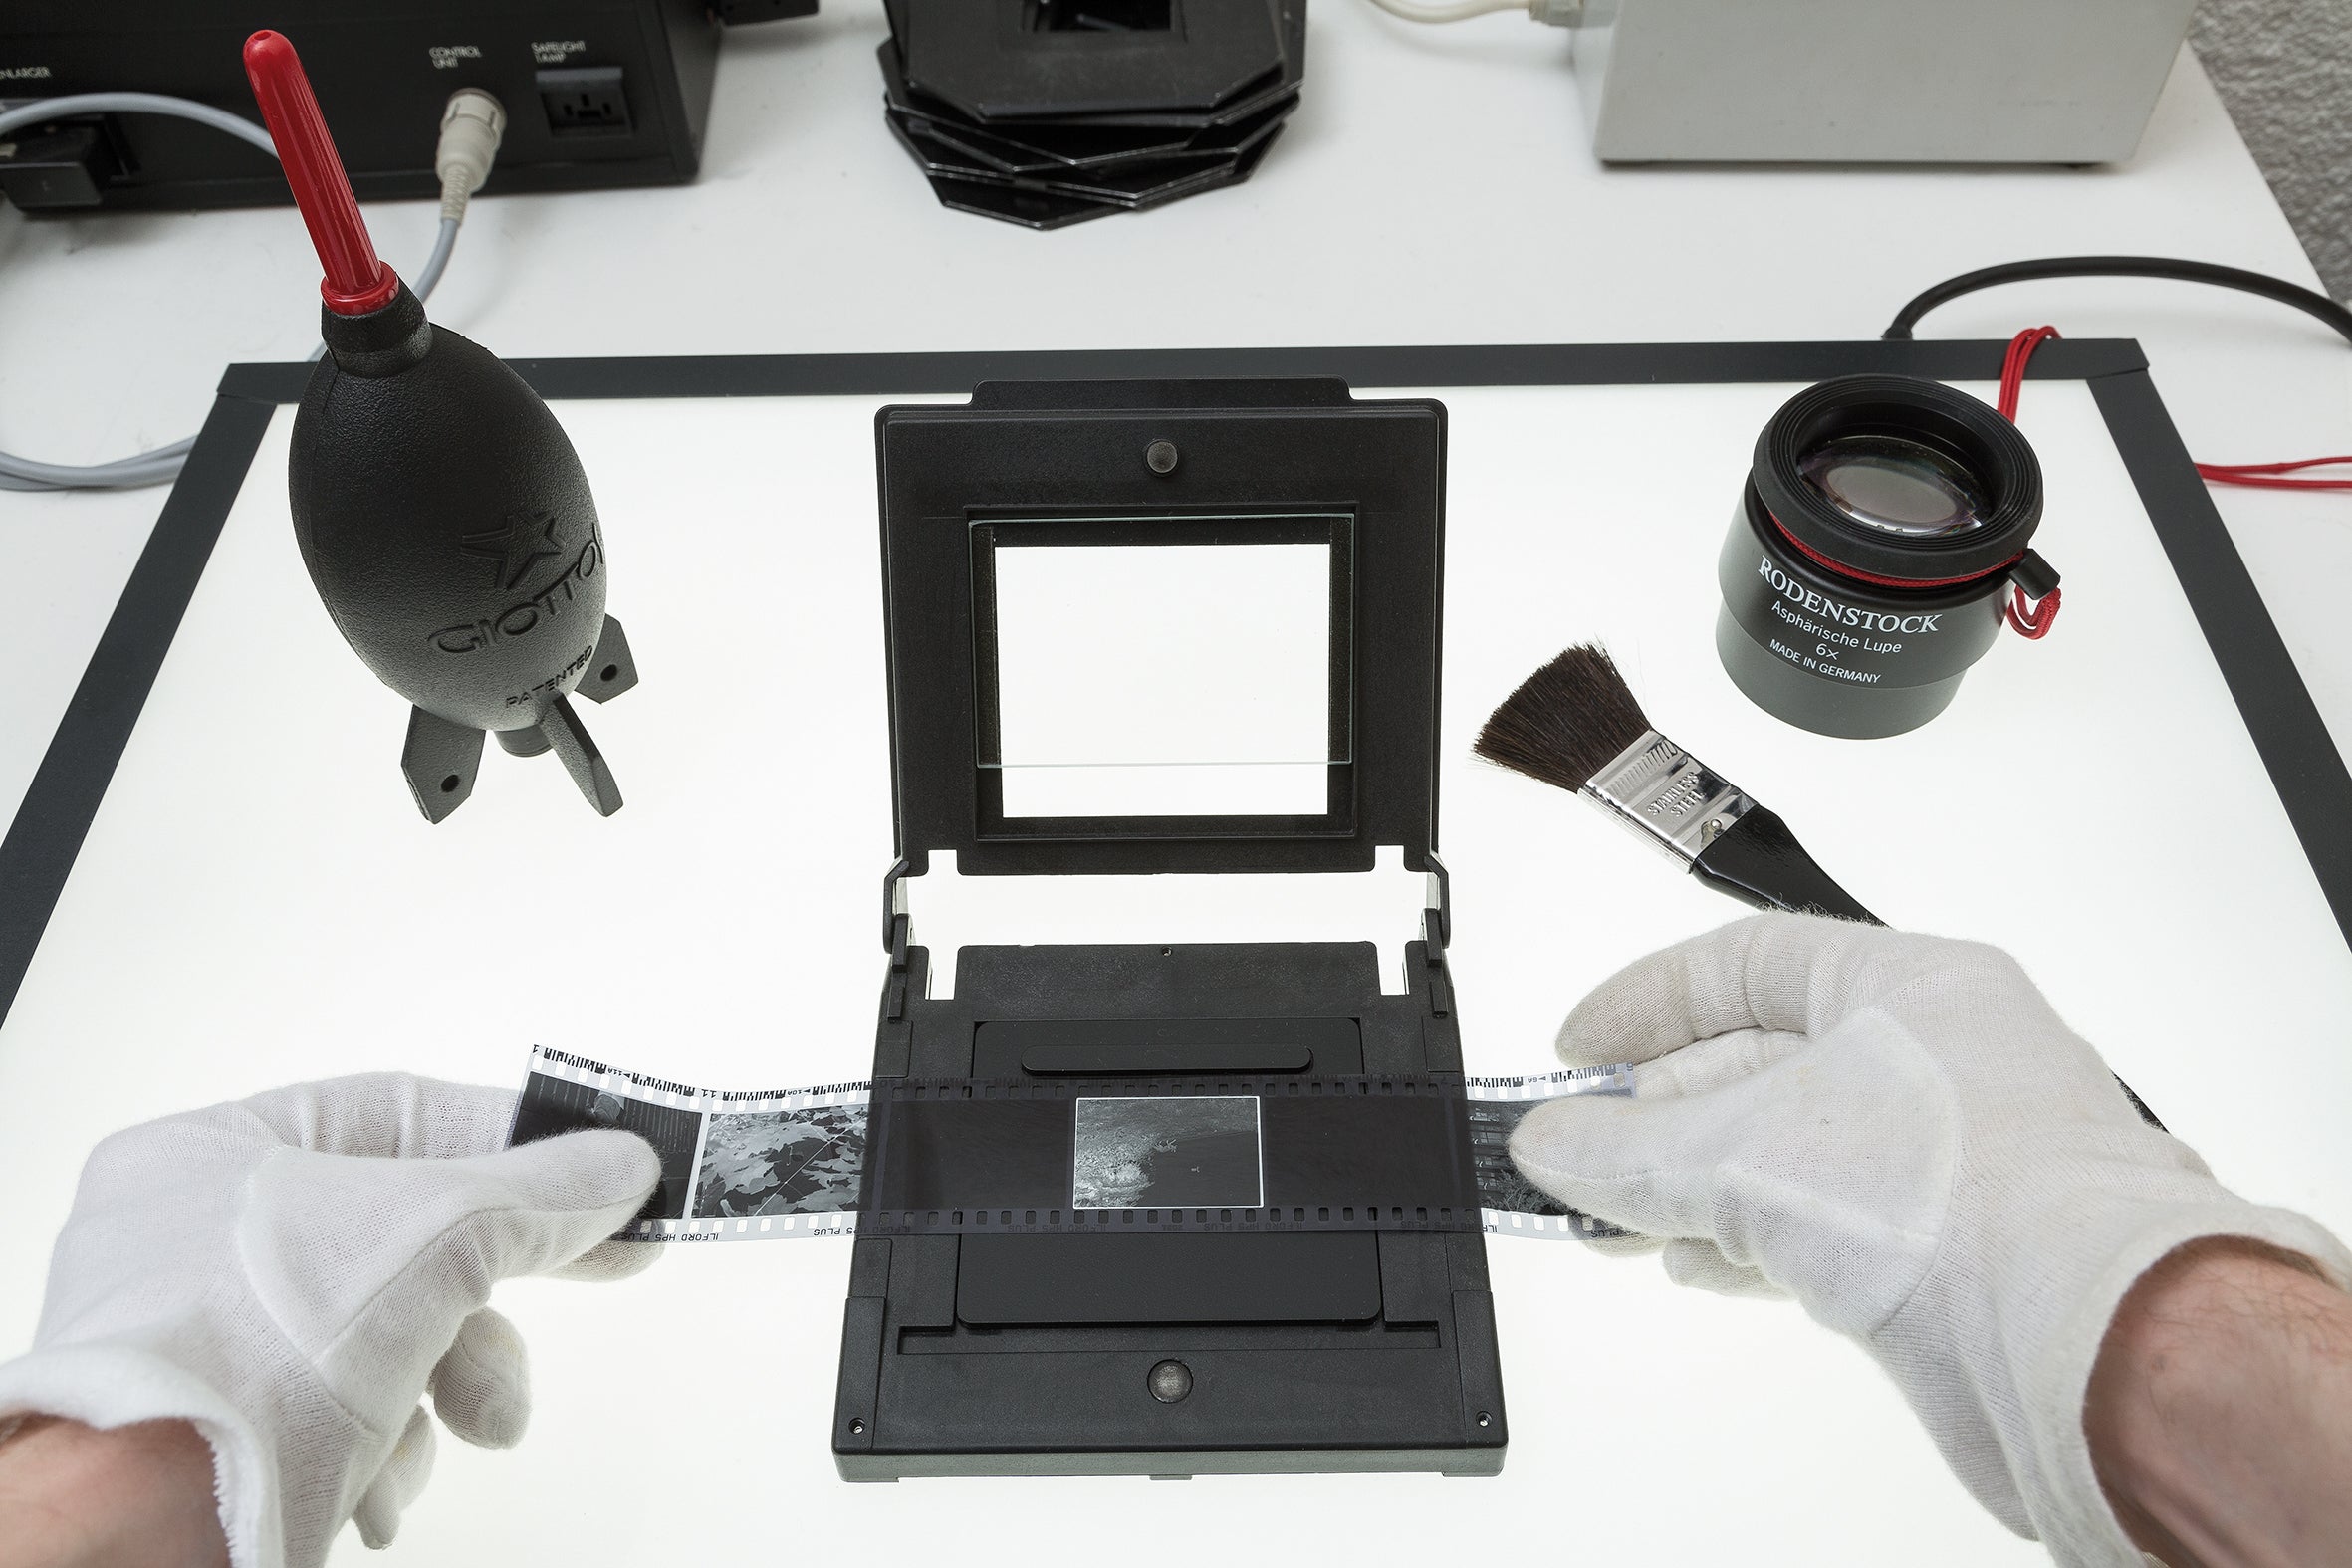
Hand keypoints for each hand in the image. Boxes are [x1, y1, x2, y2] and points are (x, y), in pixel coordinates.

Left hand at [0, 1074, 657, 1567]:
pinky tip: (378, 1486)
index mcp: (211, 1156)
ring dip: (455, 1383)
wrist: (152, 1524)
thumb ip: (543, 1192)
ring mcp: (209, 1346)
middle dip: (498, 1289)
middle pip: (405, 1237)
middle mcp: (197, 1243)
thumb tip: (628, 1162)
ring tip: (481, 1423)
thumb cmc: (266, 1345)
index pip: (399, 1116)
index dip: (514, 1141)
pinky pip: (341, 1418)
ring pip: (388, 1339)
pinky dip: (384, 1450)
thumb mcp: (438, 1234)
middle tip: (610, 1269)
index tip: (603, 1172)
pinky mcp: (228, 1438)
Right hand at [1509, 913, 2351, 1566]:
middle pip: (1763, 1065)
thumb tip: (1550, 1145)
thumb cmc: (1958, 1198)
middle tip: (1573, 1153)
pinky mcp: (1956, 1261)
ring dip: (1692, 1190)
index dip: (1648, 1002)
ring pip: (1792, 1158)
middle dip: (1656, 1114)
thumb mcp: (1740, 1150)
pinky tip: (1694, 1266)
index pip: (1750, 962)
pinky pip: (1825, 1232)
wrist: (2085, 1349)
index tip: (1576, 1050)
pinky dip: (1748, 1245)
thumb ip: (1627, 1148)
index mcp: (1913, 985)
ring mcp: (1956, 1165)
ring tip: (1608, 1221)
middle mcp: (1943, 1063)